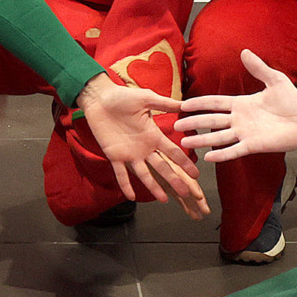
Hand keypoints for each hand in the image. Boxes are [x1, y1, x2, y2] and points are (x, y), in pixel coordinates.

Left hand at [78, 75, 207, 214]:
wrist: (100, 98)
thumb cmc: (122, 96)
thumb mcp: (146, 98)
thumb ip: (164, 103)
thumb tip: (184, 105)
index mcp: (153, 135)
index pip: (172, 152)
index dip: (184, 163)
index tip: (196, 175)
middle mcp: (144, 148)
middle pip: (162, 167)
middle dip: (174, 179)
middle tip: (185, 192)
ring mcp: (129, 154)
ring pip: (144, 174)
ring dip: (154, 187)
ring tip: (164, 199)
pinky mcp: (113, 155)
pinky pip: (120, 173)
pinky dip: (125, 185)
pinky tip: (131, 196)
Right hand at [177, 51, 296, 161]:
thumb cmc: (293, 102)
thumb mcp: (275, 80)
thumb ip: (259, 68)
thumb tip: (244, 51)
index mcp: (242, 104)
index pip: (215, 103)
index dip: (199, 103)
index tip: (182, 105)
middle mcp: (239, 119)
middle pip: (211, 120)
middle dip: (193, 122)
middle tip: (175, 125)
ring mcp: (245, 133)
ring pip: (218, 137)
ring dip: (201, 140)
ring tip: (185, 143)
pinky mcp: (254, 145)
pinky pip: (234, 150)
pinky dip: (222, 154)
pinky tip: (209, 157)